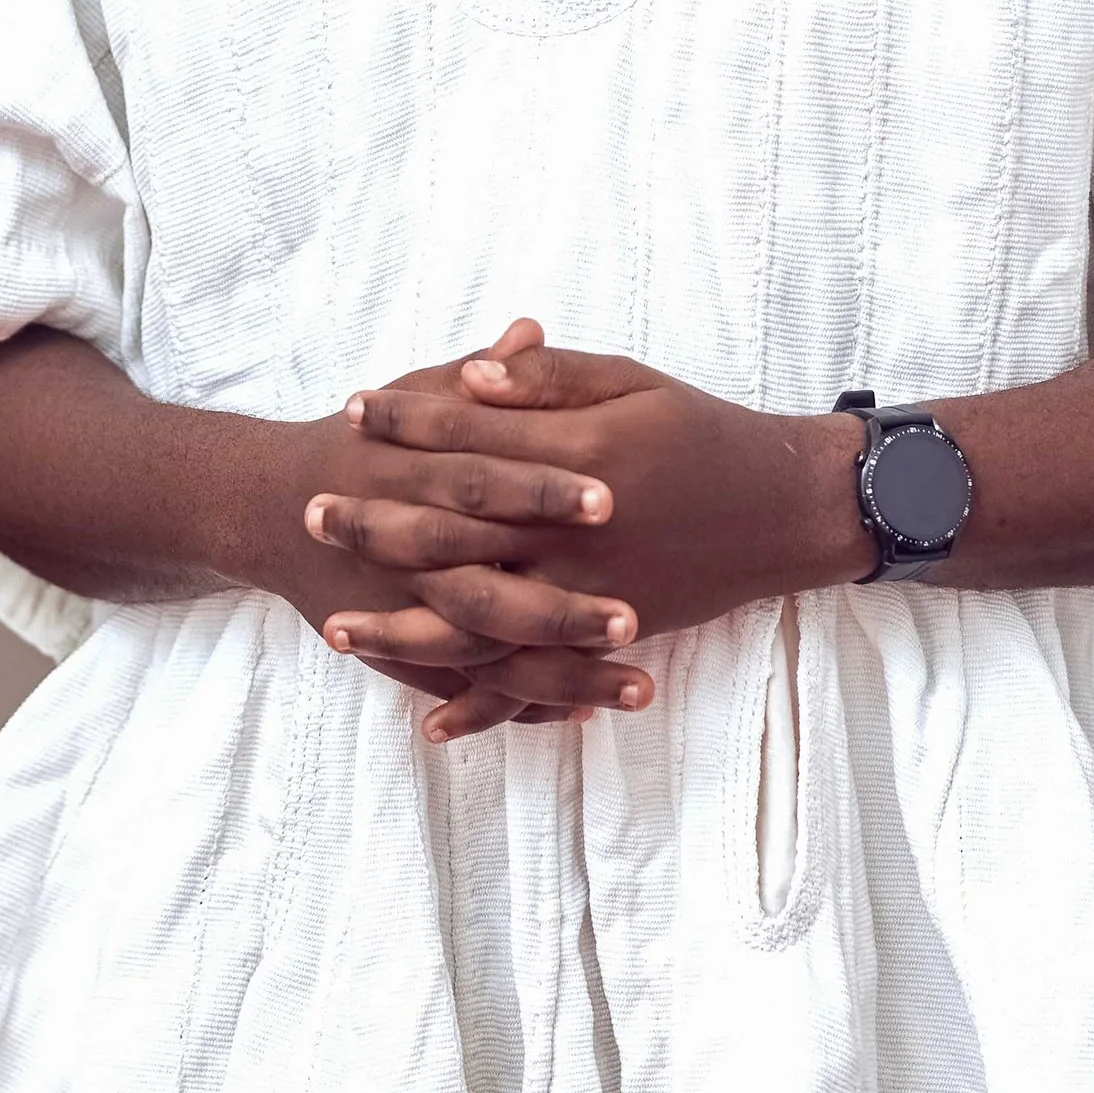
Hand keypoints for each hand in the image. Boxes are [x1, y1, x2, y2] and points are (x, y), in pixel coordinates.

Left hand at [313, 332, 867, 738]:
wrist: (784, 508)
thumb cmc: (703, 432)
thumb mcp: (631, 381)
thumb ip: (549, 381)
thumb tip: (471, 370)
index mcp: (578, 456)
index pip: (471, 434)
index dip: (407, 419)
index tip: (352, 408)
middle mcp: (575, 531)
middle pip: (455, 531)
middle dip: (376, 524)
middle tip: (309, 513)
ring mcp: (589, 593)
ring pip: (479, 621)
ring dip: (403, 627)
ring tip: (334, 628)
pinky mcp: (608, 636)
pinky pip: (534, 678)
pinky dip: (484, 706)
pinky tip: (429, 722)